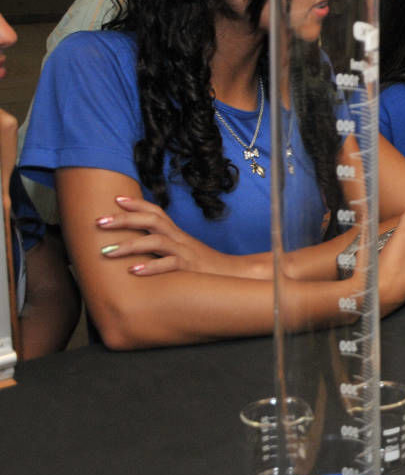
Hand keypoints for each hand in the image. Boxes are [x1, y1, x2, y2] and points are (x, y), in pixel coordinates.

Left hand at [96, 195, 255, 277]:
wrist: (235, 276)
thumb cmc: (204, 268)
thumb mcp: (183, 253)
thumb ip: (163, 250)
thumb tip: (137, 251)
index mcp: (177, 234)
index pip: (156, 212)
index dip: (137, 204)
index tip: (115, 199)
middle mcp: (180, 239)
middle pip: (152, 221)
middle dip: (124, 219)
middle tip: (99, 221)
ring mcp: (185, 253)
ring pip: (156, 241)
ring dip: (130, 245)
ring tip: (106, 251)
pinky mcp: (189, 269)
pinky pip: (170, 265)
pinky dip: (151, 267)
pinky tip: (133, 271)